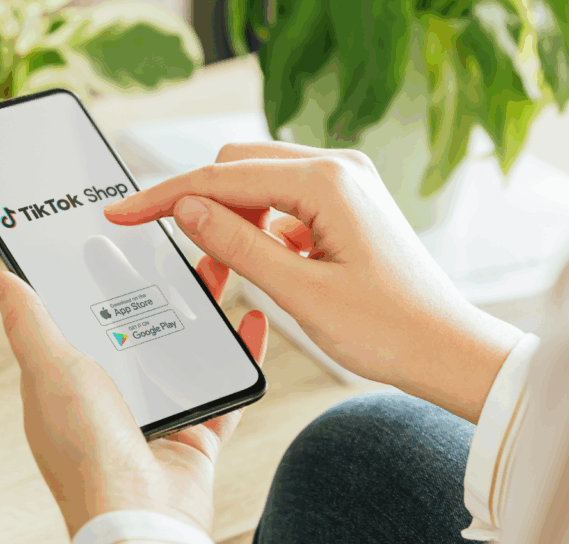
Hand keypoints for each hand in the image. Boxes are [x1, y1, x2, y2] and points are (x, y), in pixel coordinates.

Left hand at [0, 257, 266, 537]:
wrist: (141, 515)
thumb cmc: (86, 451)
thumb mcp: (51, 370)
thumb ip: (29, 323)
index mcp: (70, 383)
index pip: (86, 318)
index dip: (101, 280)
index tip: (120, 242)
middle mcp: (113, 398)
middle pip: (141, 328)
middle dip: (162, 288)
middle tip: (178, 251)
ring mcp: (157, 416)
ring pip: (185, 351)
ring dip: (203, 312)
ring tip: (218, 270)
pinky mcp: (196, 434)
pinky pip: (224, 386)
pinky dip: (240, 355)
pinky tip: (251, 323)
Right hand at [105, 142, 521, 421]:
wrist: (445, 351)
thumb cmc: (388, 329)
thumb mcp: (299, 292)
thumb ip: (236, 244)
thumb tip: (186, 208)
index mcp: (329, 181)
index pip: (224, 178)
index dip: (166, 197)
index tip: (123, 213)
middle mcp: (339, 169)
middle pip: (238, 167)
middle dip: (202, 207)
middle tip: (189, 261)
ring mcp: (345, 184)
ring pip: (258, 184)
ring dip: (232, 221)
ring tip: (228, 274)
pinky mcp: (346, 204)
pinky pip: (283, 203)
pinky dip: (260, 230)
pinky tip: (267, 267)